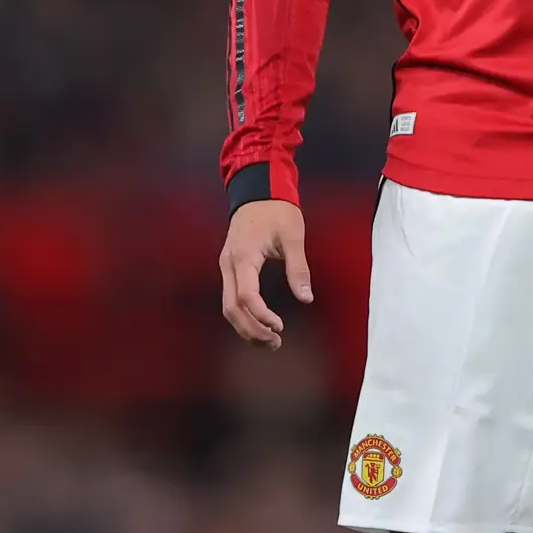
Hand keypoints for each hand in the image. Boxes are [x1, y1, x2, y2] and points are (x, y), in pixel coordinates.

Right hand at [219, 199, 312, 349]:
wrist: (258, 189)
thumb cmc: (277, 210)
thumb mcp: (293, 236)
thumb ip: (298, 268)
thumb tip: (306, 299)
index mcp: (244, 256)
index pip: (247, 296)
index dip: (262, 316)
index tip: (280, 327)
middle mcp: (229, 264)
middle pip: (231, 308)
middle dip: (251, 330)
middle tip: (276, 343)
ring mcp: (226, 266)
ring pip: (228, 306)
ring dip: (246, 326)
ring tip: (270, 340)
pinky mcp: (230, 267)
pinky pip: (231, 298)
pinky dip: (243, 315)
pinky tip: (260, 324)